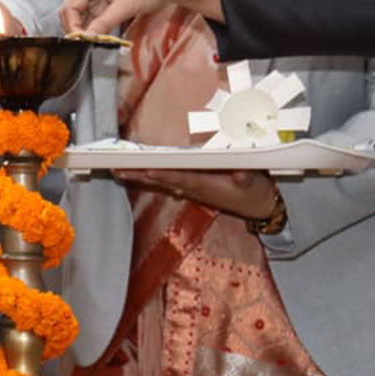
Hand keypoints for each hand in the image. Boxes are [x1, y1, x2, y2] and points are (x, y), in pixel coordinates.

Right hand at [59, 0, 220, 34]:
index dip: (73, 25)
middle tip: (87, 44)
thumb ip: (104, 23)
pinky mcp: (108, 2)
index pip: (71, 5)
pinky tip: (102, 37)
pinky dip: (98, 28)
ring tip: (97, 42)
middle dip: (80, 28)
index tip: (80, 41)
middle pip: (74, 11)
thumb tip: (87, 38)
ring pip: (85, 17)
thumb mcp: (126, 5)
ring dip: (89, 30)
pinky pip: (96, 18)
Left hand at [111, 167, 279, 221]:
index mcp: (204, 185)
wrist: (259, 206)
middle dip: (138, 174)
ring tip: (118, 170)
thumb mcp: (255, 183)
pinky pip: (167, 179)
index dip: (160, 173)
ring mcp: (191, 187)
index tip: (144, 169)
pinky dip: (151, 175)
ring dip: (139, 175)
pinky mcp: (193, 185)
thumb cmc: (255, 192)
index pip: (177, 177)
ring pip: (160, 179)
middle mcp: (192, 187)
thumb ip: (245, 177)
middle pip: (160, 179)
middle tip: (115, 169)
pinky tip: (138, 173)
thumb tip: (240, 173)